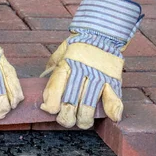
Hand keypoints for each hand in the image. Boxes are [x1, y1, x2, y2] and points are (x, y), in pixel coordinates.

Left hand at [40, 0, 142, 128]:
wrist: (101, 32)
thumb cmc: (77, 46)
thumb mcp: (60, 53)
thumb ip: (52, 68)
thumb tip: (41, 83)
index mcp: (66, 64)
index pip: (55, 89)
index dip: (51, 104)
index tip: (49, 110)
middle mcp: (81, 71)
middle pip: (71, 101)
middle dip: (66, 117)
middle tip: (66, 120)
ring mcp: (98, 75)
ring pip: (89, 104)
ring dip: (85, 119)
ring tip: (82, 122)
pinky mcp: (113, 78)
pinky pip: (114, 97)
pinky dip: (114, 109)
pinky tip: (112, 118)